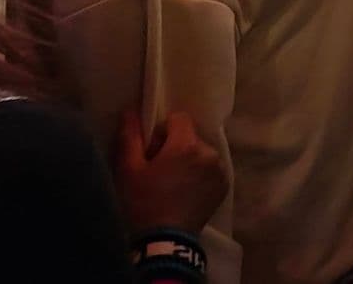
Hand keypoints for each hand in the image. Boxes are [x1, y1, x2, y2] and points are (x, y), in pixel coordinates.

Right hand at [113, 109, 226, 234]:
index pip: (178, 119)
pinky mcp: (224, 186)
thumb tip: (131, 109)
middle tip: (160, 171)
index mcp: (187, 144)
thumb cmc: (143, 203)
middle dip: (176, 147)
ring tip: (172, 184)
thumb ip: (131, 136)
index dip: (162, 132)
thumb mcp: (129, 170)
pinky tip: (185, 192)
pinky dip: (200, 175)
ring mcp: (220, 170)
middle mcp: (210, 152)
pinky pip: (210, 169)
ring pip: (202, 153)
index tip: (152, 152)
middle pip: (191, 137)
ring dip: (189, 161)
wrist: (164, 242)